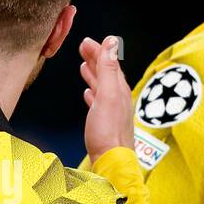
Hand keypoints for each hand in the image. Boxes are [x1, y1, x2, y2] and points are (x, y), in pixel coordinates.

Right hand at [79, 35, 133, 163]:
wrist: (111, 162)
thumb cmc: (108, 132)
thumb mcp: (108, 94)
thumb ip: (109, 68)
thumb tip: (112, 42)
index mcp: (119, 90)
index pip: (110, 63)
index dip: (99, 50)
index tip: (87, 42)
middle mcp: (118, 99)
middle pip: (107, 73)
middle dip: (96, 59)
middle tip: (84, 48)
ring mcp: (112, 112)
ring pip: (103, 87)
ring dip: (94, 74)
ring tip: (85, 66)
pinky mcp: (106, 124)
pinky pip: (99, 102)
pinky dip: (93, 93)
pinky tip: (88, 94)